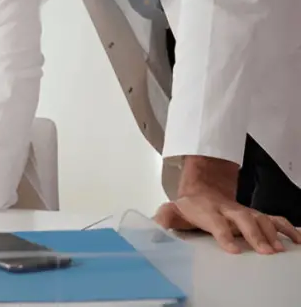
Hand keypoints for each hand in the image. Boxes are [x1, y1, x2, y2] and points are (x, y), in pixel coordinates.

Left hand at [154, 194, 300, 254]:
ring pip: (260, 217)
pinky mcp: (254, 213)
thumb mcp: (171, 211)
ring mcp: (243, 210)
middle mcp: (227, 209)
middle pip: (243, 218)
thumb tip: (153, 231)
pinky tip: (296, 239)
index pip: (215, 222)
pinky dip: (286, 227)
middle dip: (254, 234)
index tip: (232, 249)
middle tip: (265, 251)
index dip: (224, 235)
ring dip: (271, 233)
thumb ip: (162, 220)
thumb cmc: (188, 207)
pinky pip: (273, 218)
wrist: (202, 189)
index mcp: (206, 210)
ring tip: (278, 249)